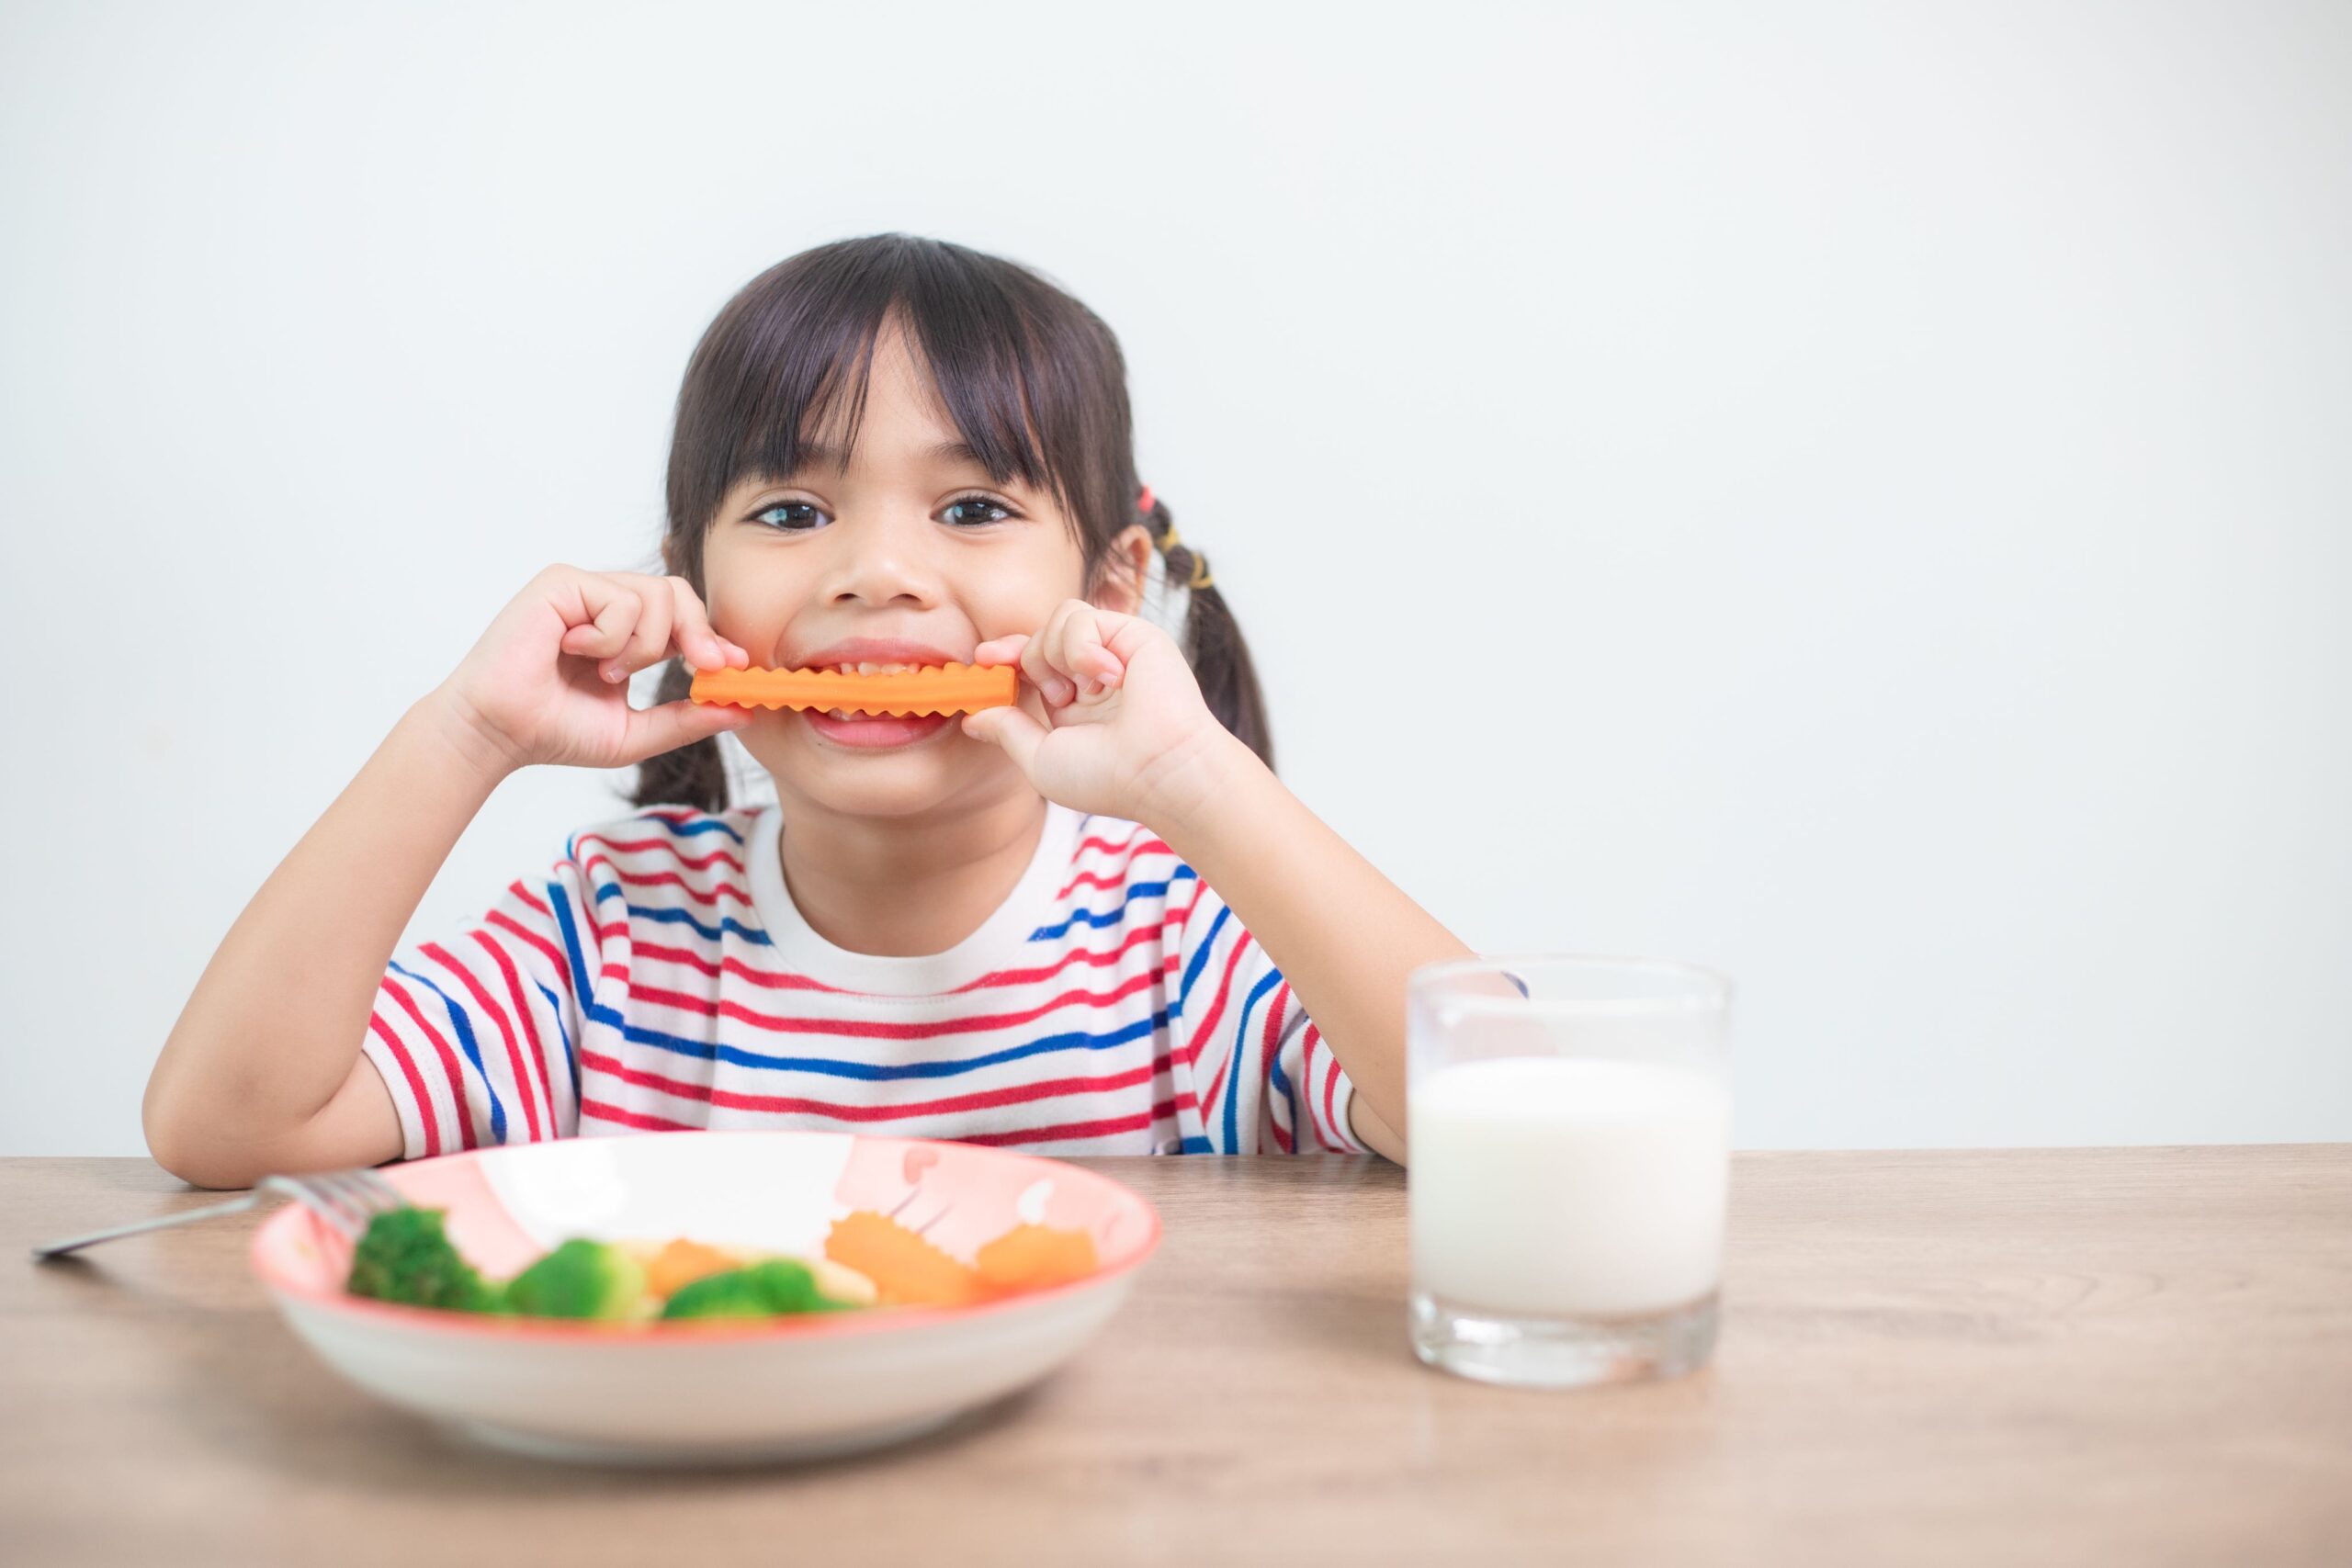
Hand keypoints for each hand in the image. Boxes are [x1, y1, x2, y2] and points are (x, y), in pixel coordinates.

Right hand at [428, 564, 754, 777]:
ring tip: (607, 673)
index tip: (735, 667)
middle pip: (680, 593)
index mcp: (627, 634)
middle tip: (703, 667)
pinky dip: (610, 637)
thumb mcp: (636, 732)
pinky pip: (620, 599)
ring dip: (644, 645)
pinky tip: (576, 653)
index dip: (713, 639)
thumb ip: (686, 719)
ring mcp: (585, 590)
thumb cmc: (554, 731)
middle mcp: (607, 605)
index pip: (684, 619)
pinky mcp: (563, 582)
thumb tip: (742, 711)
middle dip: (700, 633)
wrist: (500, 732)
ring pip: (657, 595)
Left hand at [962, 598, 1235, 825]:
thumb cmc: (1108, 776)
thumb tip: (972, 717)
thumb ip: (1007, 731)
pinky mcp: (1132, 633)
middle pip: (1037, 636)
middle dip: (1031, 662)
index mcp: (1072, 704)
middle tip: (1058, 698)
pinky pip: (1081, 617)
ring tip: (1084, 693)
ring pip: (1058, 620)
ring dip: (1057, 657)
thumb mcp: (1041, 758)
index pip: (1029, 662)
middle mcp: (1092, 675)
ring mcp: (1113, 652)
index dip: (1004, 656)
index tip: (982, 660)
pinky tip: (1109, 678)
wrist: (1159, 770)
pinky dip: (1082, 647)